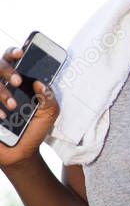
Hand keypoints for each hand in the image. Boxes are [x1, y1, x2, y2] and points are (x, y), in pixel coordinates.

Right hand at [0, 46, 59, 168]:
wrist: (19, 153)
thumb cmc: (33, 131)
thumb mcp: (48, 115)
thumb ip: (49, 99)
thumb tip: (40, 83)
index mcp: (16, 83)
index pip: (11, 60)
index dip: (13, 53)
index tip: (22, 52)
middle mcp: (0, 87)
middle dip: (6, 70)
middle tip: (17, 81)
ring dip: (1, 92)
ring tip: (13, 106)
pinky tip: (2, 117)